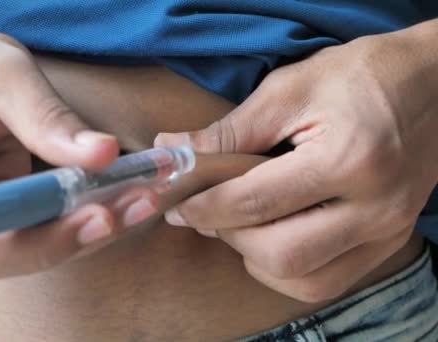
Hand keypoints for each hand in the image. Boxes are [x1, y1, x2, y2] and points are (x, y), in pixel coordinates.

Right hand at [0, 30, 158, 279]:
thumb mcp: (0, 68)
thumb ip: (41, 111)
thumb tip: (101, 154)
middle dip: (38, 241)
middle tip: (103, 217)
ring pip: (11, 255)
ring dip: (77, 239)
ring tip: (137, 205)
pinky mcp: (2, 226)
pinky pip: (41, 240)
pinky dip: (87, 228)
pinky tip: (129, 206)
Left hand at [157, 25, 437, 301]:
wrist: (435, 83)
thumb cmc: (362, 76)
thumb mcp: (290, 89)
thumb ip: (229, 131)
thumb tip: (173, 152)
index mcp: (348, 160)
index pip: (255, 203)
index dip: (204, 207)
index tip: (175, 204)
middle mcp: (374, 207)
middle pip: (280, 255)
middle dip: (228, 237)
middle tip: (207, 212)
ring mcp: (386, 230)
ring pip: (305, 281)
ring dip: (256, 260)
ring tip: (239, 225)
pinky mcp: (388, 241)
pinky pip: (329, 281)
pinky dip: (288, 270)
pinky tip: (272, 239)